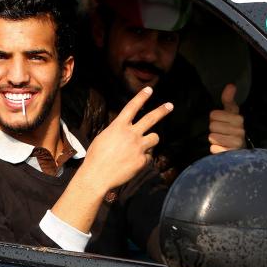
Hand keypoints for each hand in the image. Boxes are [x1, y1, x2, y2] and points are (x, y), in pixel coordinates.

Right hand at [50, 87, 171, 233]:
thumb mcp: (103, 138)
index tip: (149, 90)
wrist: (97, 176)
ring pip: (154, 138)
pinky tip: (131, 163)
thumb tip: (125, 130)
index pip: (132, 107)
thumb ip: (117, 132)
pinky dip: (142, 158)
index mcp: (118, 126)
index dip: (141, 97)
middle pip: (151, 118)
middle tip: (170, 105)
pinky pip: (148, 156)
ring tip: (142, 146)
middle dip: (162, 110)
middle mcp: (131, 134)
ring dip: (151, 140)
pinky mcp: (142, 160)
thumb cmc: (95, 158)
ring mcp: (138, 147)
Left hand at [208, 83, 245, 153]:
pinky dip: (215, 149)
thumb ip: (228, 100)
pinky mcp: (230, 154)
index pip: (214, 114)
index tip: (220, 121)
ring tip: (222, 140)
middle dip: (213, 129)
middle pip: (212, 125)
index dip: (214, 118)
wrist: (239, 150)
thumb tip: (230, 85)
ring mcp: (236, 143)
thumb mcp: (230, 114)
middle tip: (221, 132)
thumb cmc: (232, 129)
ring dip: (214, 140)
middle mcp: (239, 130)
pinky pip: (213, 149)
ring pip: (212, 137)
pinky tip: (222, 148)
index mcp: (238, 119)